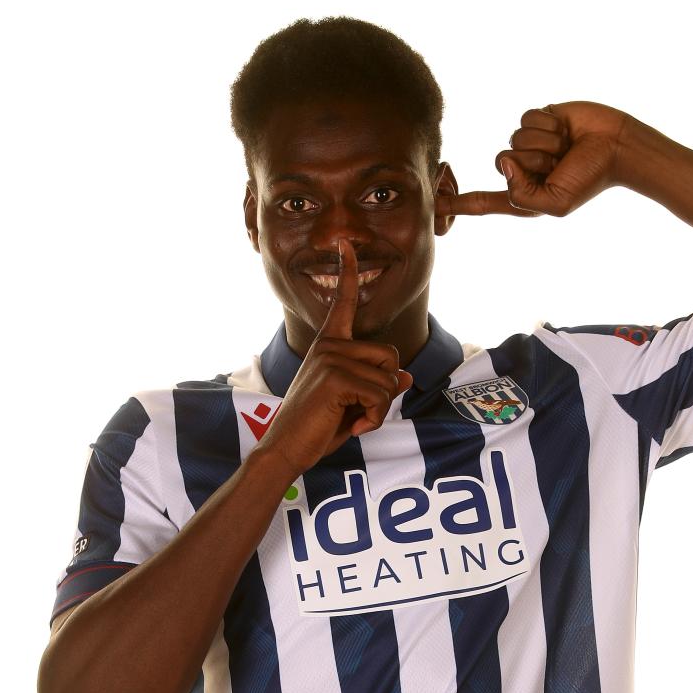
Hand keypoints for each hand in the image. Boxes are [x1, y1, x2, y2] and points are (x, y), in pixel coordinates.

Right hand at [252, 239, 413, 477]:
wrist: (286, 449)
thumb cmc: (316, 428)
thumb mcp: (354, 403)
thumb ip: (377, 386)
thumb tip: (406, 376)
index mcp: (328, 345)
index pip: (343, 303)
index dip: (347, 271)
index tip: (345, 243)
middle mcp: (329, 345)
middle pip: (390, 355)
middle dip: (385, 389)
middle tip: (358, 410)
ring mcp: (332, 358)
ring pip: (389, 378)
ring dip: (379, 408)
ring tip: (351, 419)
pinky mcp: (336, 376)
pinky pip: (381, 395)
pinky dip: (374, 418)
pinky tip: (354, 426)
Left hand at [436, 101, 632, 218]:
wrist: (618, 145)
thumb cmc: (591, 178)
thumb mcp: (555, 203)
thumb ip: (522, 194)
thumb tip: (504, 162)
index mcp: (523, 195)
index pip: (483, 202)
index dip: (457, 205)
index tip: (432, 207)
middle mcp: (522, 169)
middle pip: (502, 160)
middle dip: (534, 160)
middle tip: (561, 162)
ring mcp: (529, 143)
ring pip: (515, 137)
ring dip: (544, 142)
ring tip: (567, 147)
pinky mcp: (537, 119)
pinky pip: (526, 118)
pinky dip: (548, 124)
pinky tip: (566, 129)